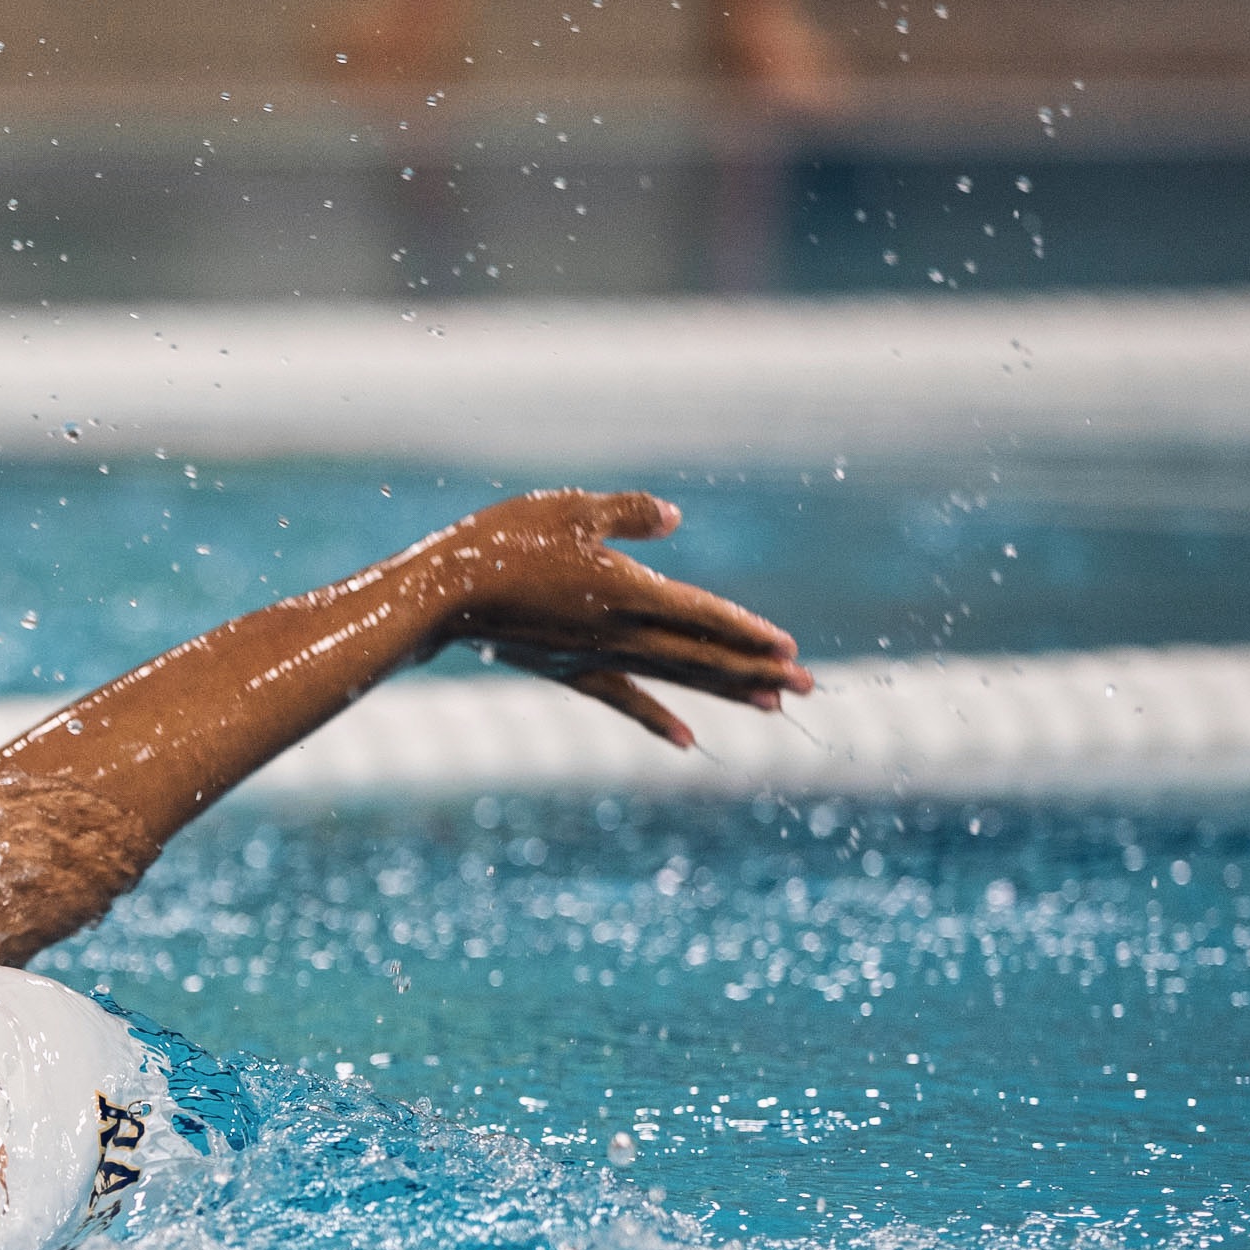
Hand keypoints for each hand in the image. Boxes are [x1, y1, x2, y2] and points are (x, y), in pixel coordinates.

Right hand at [405, 490, 812, 749]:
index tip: (791, 651)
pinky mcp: (570, 670)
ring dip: (726, 691)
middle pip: (702, 655)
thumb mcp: (570, 510)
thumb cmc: (503, 544)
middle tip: (808, 688)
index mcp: (627, 591)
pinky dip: (657, 718)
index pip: (704, 616)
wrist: (442, 597)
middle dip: (758, 671)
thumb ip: (628, 514)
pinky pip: (624, 698)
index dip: (749, 633)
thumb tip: (674, 520)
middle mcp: (620, 633)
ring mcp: (596, 657)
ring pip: (674, 677)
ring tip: (774, 707)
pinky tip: (687, 739)